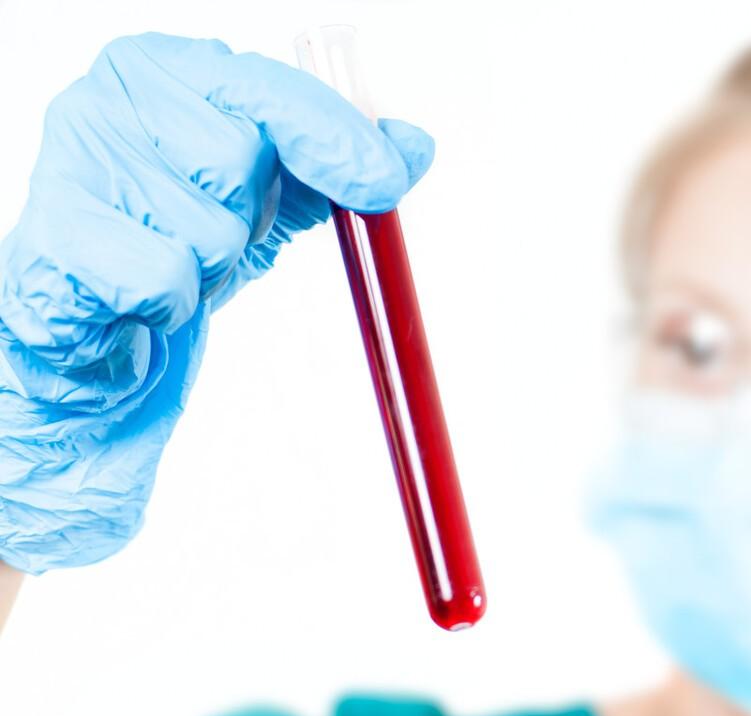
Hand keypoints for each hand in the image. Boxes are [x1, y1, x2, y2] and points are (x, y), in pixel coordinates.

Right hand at [0, 33, 433, 573]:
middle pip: (239, 159)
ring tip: (176, 263)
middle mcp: (114, 95)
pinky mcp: (53, 235)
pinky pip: (164, 279)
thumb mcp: (279, 197)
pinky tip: (142, 298)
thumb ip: (341, 166)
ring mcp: (76, 159)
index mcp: (174, 67)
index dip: (334, 139)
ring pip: (208, 227)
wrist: (104, 328)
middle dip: (249, 218)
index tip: (384, 180)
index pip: (269, 89)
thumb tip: (412, 147)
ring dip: (210, 268)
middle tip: (219, 232)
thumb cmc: (185, 243)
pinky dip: (171, 305)